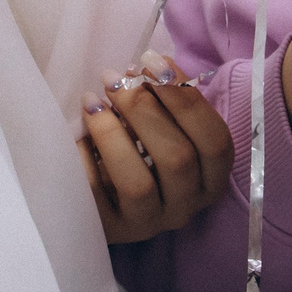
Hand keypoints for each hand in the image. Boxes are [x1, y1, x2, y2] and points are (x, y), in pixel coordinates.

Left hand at [81, 54, 235, 244]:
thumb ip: (167, 101)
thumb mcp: (165, 127)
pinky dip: (84, 156)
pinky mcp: (109, 230)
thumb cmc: (141, 148)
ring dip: (113, 134)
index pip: (215, 141)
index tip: (152, 61)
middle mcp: (186, 206)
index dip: (185, 97)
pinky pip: (96, 195)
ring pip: (138, 184)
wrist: (103, 197)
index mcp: (210, 179)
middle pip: (177, 158)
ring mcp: (148, 223)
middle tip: (114, 78)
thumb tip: (146, 67)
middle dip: (144, 109)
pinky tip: (76, 130)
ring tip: (92, 100)